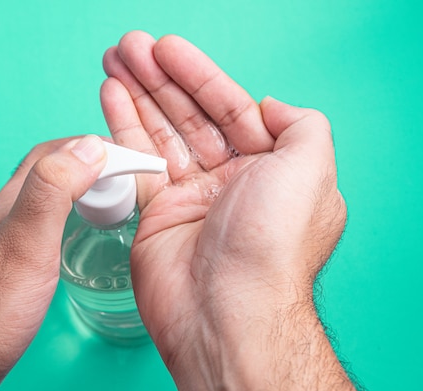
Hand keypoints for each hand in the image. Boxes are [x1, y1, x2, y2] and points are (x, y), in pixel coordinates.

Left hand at [0, 135, 106, 390]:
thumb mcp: (25, 241)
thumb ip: (53, 190)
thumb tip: (89, 147)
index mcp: (13, 201)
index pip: (54, 153)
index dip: (92, 146)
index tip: (130, 156)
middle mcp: (9, 217)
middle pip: (53, 175)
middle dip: (92, 167)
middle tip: (127, 181)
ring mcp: (10, 245)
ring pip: (51, 204)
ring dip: (84, 194)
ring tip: (113, 205)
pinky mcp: (15, 272)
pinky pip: (50, 233)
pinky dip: (75, 225)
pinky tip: (82, 243)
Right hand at [101, 31, 368, 390]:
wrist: (226, 312)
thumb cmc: (271, 245)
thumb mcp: (311, 170)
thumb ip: (302, 127)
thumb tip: (272, 108)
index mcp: (270, 170)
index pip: (231, 108)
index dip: (199, 75)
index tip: (168, 48)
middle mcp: (232, 182)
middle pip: (191, 116)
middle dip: (160, 78)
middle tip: (131, 46)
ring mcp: (193, 199)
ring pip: (161, 133)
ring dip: (138, 95)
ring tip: (115, 60)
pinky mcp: (158, 216)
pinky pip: (137, 163)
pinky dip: (122, 129)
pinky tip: (111, 97)